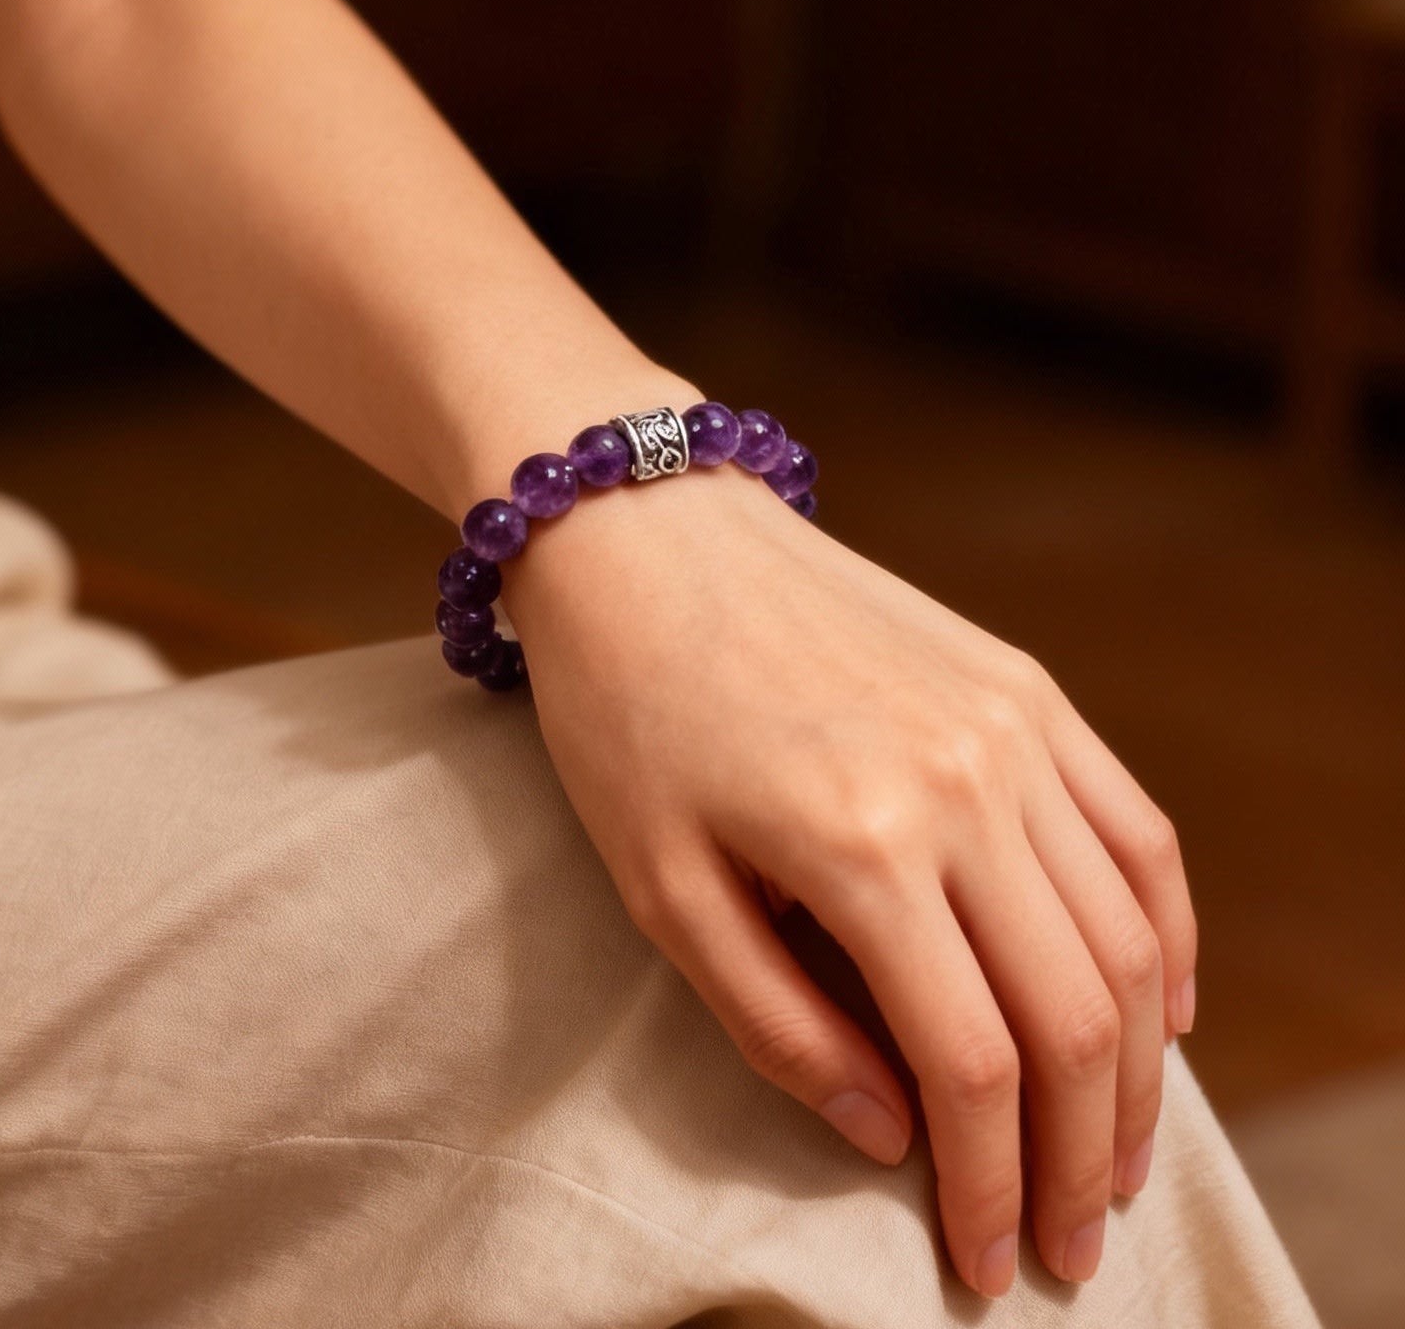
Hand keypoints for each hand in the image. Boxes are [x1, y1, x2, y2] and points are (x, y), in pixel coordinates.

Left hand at [504, 466, 1197, 1297]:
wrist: (649, 535)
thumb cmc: (626, 708)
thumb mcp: (659, 884)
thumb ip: (777, 1022)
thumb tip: (893, 1132)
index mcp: (860, 844)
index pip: (974, 1064)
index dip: (991, 1185)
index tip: (986, 1261)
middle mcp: (965, 783)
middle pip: (1077, 1016)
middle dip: (1082, 1158)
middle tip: (1069, 1242)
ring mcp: (1012, 725)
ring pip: (1127, 934)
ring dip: (1138, 1069)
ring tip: (1115, 1153)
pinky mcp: (1026, 686)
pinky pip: (1135, 830)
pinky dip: (1165, 933)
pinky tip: (1160, 1008)